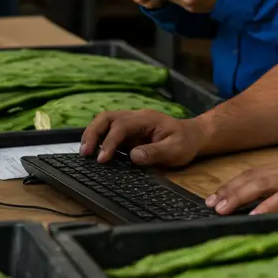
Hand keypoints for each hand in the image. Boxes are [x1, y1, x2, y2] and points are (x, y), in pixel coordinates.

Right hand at [80, 108, 206, 166]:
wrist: (193, 136)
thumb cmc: (186, 142)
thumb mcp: (176, 150)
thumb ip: (155, 152)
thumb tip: (133, 156)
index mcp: (146, 119)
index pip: (121, 126)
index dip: (110, 142)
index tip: (102, 159)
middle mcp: (135, 118)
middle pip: (107, 117)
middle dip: (93, 133)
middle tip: (84, 153)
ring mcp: (131, 124)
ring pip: (105, 122)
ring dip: (92, 135)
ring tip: (84, 153)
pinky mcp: (128, 134)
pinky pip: (109, 133)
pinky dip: (99, 141)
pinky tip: (94, 154)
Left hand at [206, 157, 277, 215]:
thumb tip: (254, 208)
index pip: (252, 174)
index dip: (231, 185)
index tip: (213, 197)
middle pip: (251, 177)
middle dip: (229, 190)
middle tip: (210, 204)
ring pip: (262, 185)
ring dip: (240, 196)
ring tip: (222, 209)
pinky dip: (266, 207)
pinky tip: (253, 216)